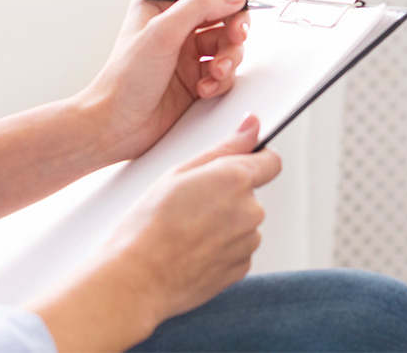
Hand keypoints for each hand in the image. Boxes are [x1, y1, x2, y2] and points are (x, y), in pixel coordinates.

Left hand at [79, 0, 257, 163]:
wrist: (118, 126)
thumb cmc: (125, 80)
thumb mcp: (161, 33)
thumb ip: (199, 6)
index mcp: (161, 1)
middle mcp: (178, 21)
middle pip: (225, 6)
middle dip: (236, 22)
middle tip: (237, 35)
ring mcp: (190, 48)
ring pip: (230, 39)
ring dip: (229, 56)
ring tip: (215, 71)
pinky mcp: (199, 72)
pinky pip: (227, 67)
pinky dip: (221, 78)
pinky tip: (204, 87)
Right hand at [104, 114, 280, 321]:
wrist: (136, 280)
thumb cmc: (148, 225)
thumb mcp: (179, 172)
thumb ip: (224, 147)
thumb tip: (252, 126)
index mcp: (236, 179)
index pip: (271, 162)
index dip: (255, 161)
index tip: (238, 165)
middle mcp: (250, 210)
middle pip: (250, 195)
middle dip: (227, 196)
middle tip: (189, 205)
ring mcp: (248, 242)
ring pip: (242, 223)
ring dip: (223, 224)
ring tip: (185, 231)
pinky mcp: (241, 267)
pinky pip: (237, 249)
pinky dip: (219, 249)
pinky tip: (190, 250)